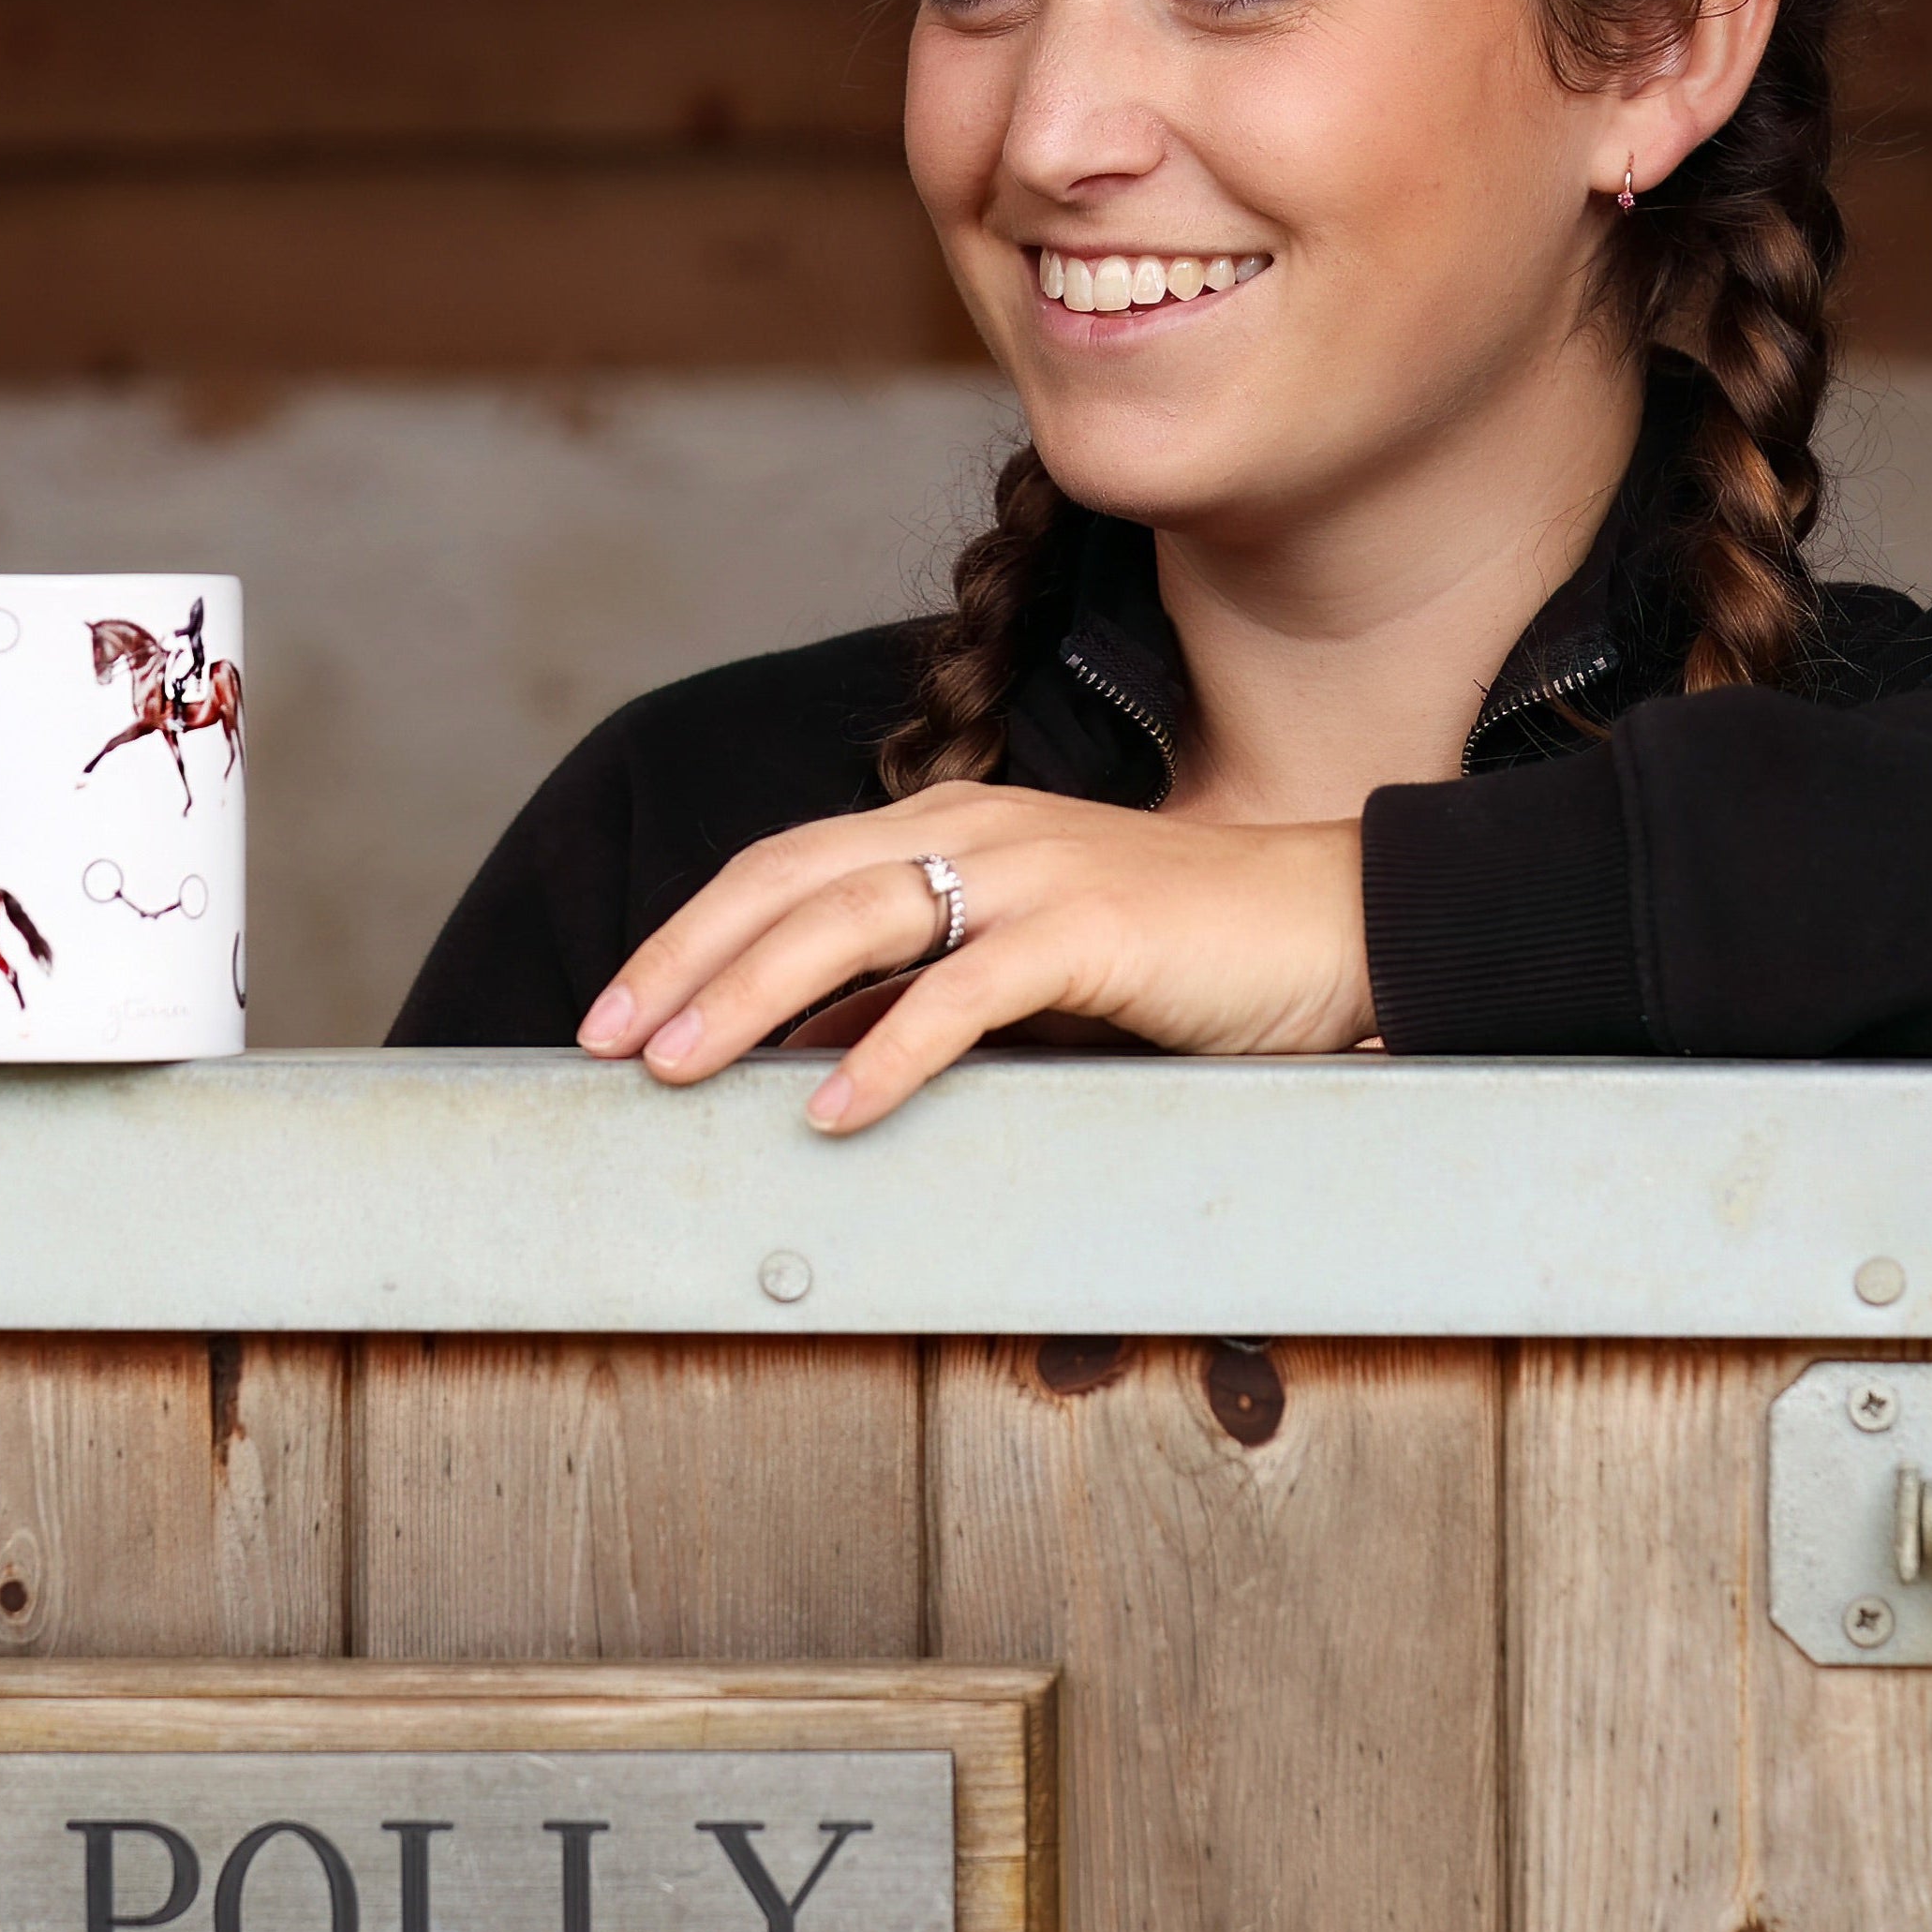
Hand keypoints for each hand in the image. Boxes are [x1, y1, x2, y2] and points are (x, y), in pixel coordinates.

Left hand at [576, 781, 1373, 1133]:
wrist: (1327, 919)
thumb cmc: (1178, 950)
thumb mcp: (1024, 965)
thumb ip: (921, 991)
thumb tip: (813, 1051)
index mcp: (949, 825)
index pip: (781, 867)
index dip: (689, 933)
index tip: (613, 1009)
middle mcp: (973, 828)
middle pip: (787, 884)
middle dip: (682, 961)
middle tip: (604, 1039)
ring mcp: (1031, 871)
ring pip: (852, 922)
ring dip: (750, 998)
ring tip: (678, 1067)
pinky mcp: (1092, 929)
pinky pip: (968, 988)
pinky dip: (893, 1047)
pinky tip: (839, 1106)